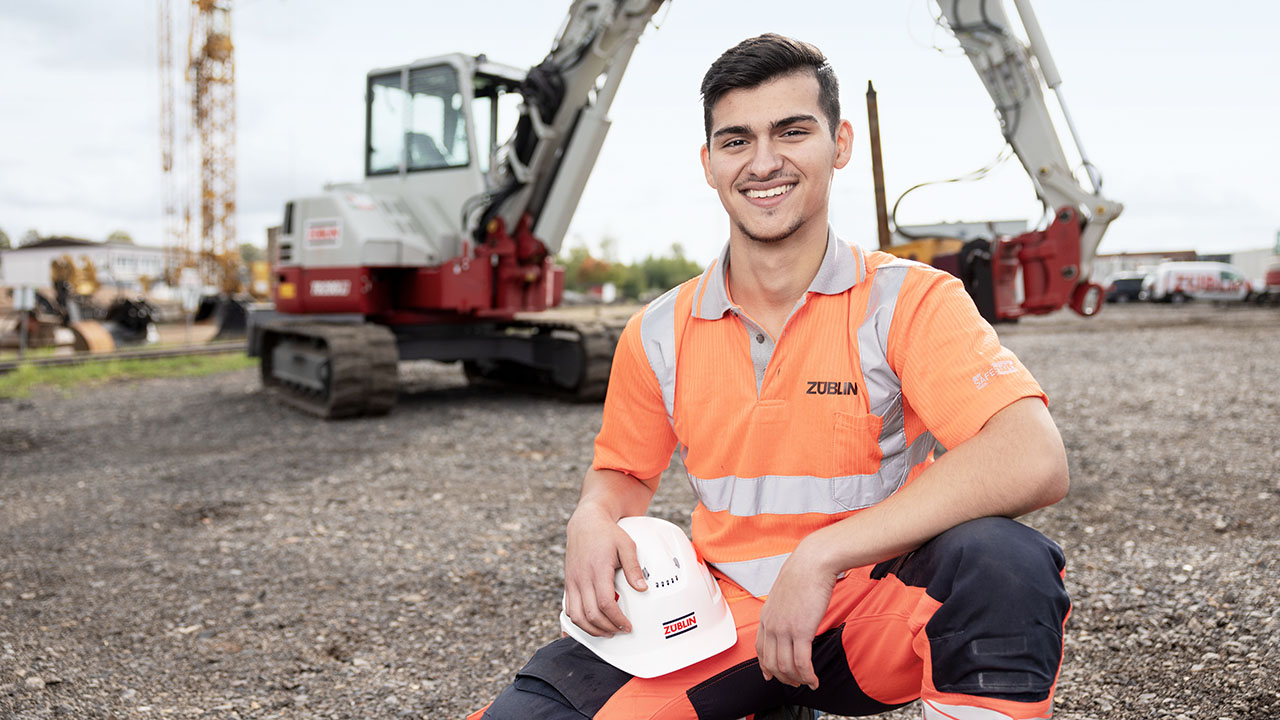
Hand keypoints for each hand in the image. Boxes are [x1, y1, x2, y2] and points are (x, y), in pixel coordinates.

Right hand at [563, 507, 647, 636]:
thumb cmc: (607, 533)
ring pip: (576, 616)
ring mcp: (572, 581)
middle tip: (620, 630)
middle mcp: (582, 578)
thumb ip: (634, 568)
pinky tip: (591, 624)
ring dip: (591, 629)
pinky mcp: (568, 583)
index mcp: (598, 570)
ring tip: (607, 631)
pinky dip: (578, 621)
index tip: (627, 626)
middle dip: (607, 628)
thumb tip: (643, 589)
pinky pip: (569, 609)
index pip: (605, 603)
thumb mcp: (626, 545)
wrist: (586, 522)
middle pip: (590, 614)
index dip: (616, 619)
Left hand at [756, 541, 837, 689]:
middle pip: (771, 662)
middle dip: (783, 677)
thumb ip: (782, 609)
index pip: (760, 648)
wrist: (812, 563)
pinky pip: (802, 663)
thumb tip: (790, 617)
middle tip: (795, 683)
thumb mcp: (784, 593)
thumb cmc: (803, 573)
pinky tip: (814, 679)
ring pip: (786, 666)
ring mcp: (784, 629)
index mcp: (766, 615)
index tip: (771, 674)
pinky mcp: (801, 632)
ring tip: (808, 682)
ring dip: (797, 679)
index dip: (765, 665)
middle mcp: (771, 625)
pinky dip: (808, 676)